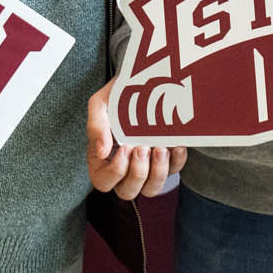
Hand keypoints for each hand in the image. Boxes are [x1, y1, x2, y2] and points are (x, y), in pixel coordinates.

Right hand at [87, 81, 185, 199]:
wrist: (142, 80)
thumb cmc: (117, 96)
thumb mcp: (100, 104)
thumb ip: (95, 126)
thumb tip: (102, 152)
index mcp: (102, 160)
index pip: (103, 182)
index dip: (116, 170)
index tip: (126, 147)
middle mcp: (124, 169)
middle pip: (127, 192)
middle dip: (137, 172)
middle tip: (142, 148)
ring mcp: (147, 167)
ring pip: (151, 190)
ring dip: (157, 172)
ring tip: (160, 148)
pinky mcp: (166, 160)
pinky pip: (174, 171)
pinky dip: (176, 161)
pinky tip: (176, 144)